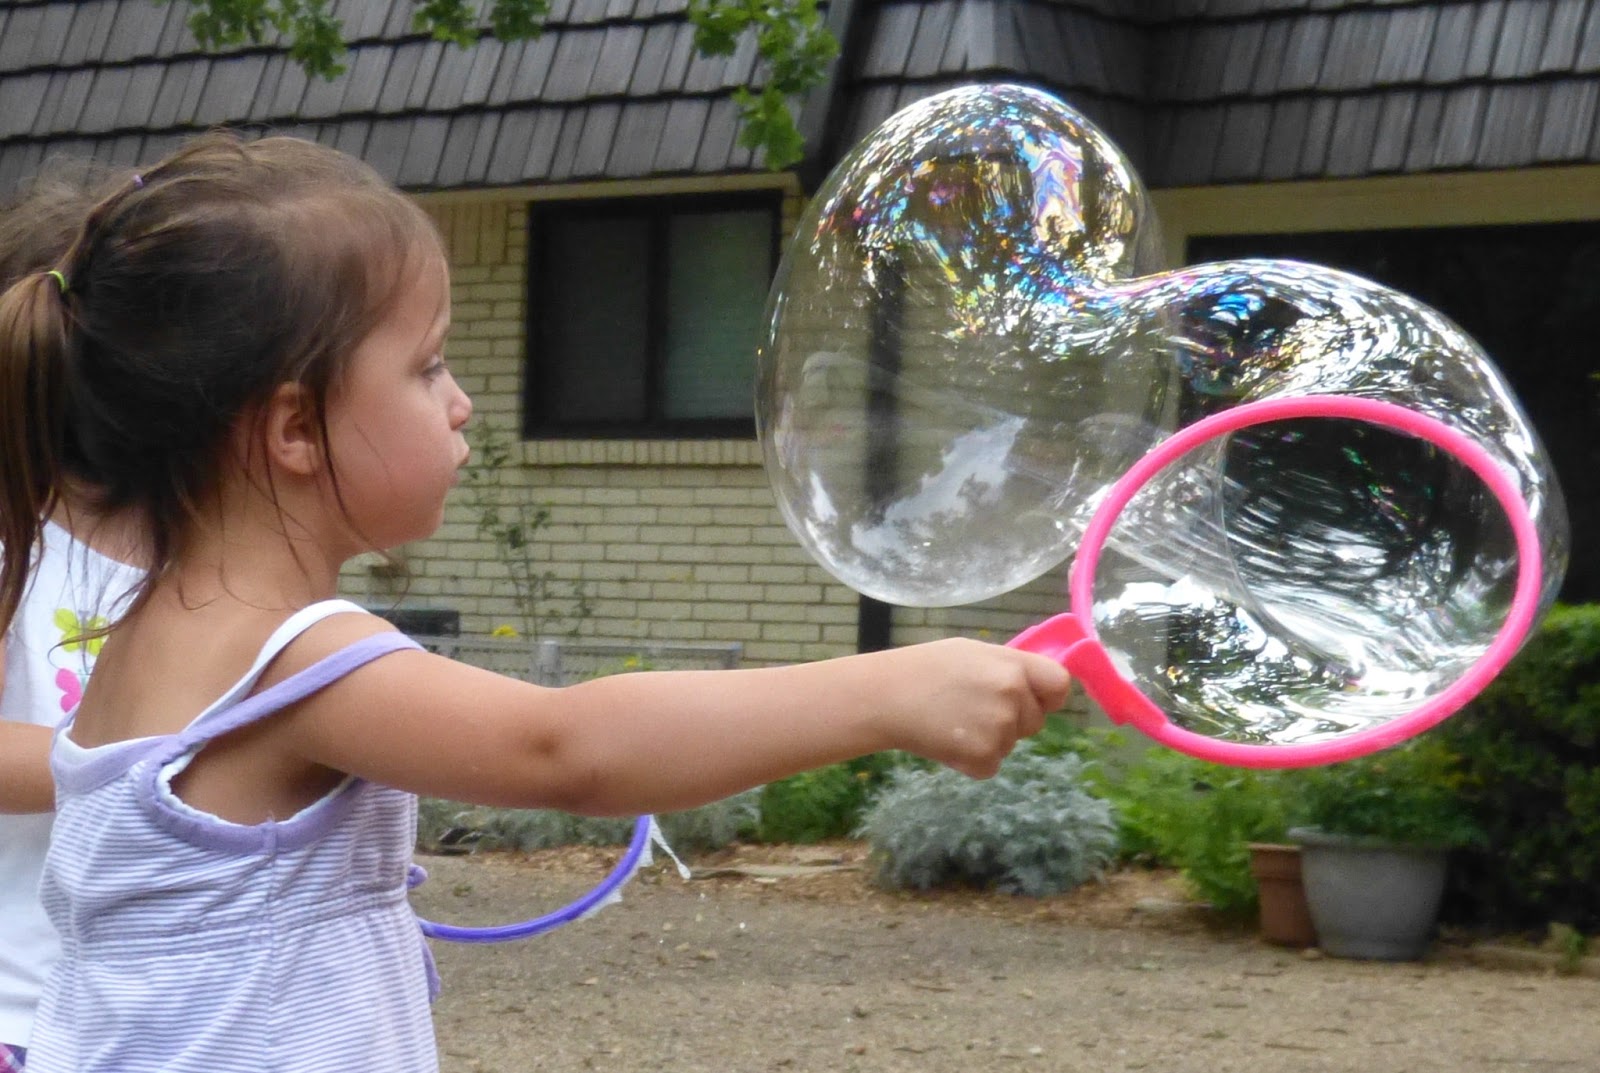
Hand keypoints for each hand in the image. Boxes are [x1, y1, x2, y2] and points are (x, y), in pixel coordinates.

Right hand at [876, 638, 1071, 777]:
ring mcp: (1000, 730)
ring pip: (1010, 744)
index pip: (1059, 685)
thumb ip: (1008, 668)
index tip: (1033, 700)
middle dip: (1012, 720)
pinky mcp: (983, 758)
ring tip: (952, 722)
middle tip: (972, 710)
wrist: (886, 697)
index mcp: (1013, 666)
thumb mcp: (972, 653)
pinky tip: (947, 741)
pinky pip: (990, 765)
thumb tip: (1033, 685)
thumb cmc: (923, 668)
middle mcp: (1014, 697)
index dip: (1047, 696)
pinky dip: (971, 761)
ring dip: (988, 741)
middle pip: (1034, 721)